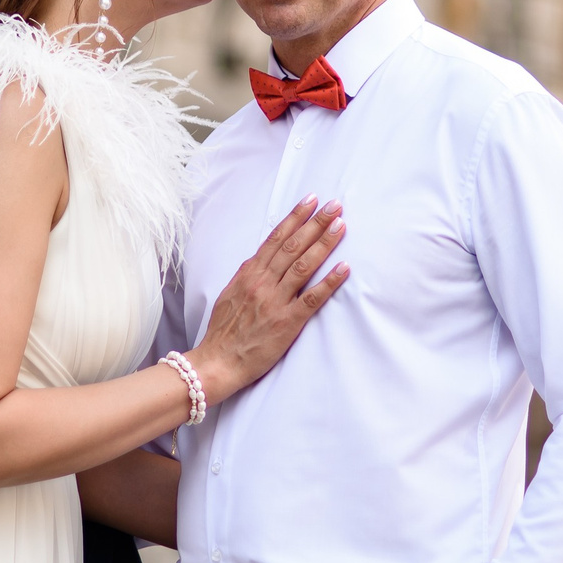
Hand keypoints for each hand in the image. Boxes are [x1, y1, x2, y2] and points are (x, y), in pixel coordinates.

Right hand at [184, 198, 347, 402]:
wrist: (218, 361)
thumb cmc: (224, 330)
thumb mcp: (230, 293)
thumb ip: (247, 275)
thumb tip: (261, 259)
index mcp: (249, 274)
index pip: (276, 238)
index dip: (296, 218)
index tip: (311, 201)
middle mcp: (262, 282)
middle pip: (293, 246)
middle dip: (316, 223)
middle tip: (335, 205)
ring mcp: (275, 301)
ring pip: (304, 265)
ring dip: (324, 243)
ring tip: (341, 226)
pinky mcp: (287, 322)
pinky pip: (312, 298)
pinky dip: (329, 281)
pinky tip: (344, 268)